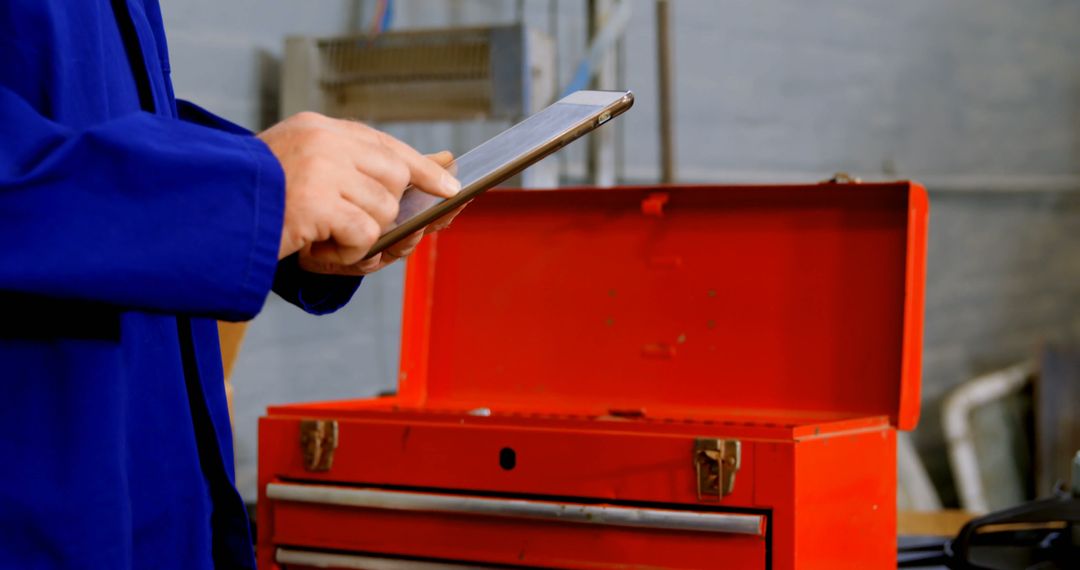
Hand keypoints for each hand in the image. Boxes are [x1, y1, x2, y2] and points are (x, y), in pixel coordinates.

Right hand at [257, 112, 460, 267]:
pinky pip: (364, 234)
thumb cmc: (256, 204)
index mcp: (319, 128)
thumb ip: (362, 171)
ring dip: (359, 237)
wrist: (203, 215)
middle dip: (384, 212)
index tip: (451, 188)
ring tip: (321, 238)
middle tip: (352, 230)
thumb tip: (438, 168)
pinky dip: (347, 252)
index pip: (385, 144)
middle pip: (394, 178)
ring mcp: (320, 168)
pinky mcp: (316, 201)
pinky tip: (315, 248)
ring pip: (383, 209)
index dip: (420, 169)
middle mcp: (323, 140)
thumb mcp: (310, 177)